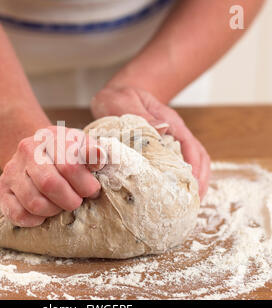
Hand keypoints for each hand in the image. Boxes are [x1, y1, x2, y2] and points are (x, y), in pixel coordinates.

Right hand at [0, 126, 105, 226]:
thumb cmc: (66, 152)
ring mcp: (12, 171)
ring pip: (34, 202)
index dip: (86, 184)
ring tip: (62, 205)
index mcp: (50, 137)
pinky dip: (35, 220)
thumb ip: (94, 152)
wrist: (38, 151)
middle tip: (77, 201)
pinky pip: (18, 214)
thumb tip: (99, 156)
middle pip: (50, 184)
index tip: (92, 190)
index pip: (69, 165)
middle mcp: (27, 151)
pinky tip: (45, 213)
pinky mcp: (3, 190)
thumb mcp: (83, 146)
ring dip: (55, 210)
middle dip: (71, 200)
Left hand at [91, 86, 209, 198]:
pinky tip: (172, 195)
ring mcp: (168, 141)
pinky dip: (178, 181)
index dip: (194, 166)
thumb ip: (141, 115)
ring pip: (191, 163)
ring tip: (188, 204)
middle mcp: (173, 133)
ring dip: (193, 183)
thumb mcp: (125, 102)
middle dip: (199, 180)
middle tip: (192, 203)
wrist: (115, 96)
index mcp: (169, 122)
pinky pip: (174, 166)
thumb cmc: (119, 98)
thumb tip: (163, 130)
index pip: (189, 145)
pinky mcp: (159, 150)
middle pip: (198, 157)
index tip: (192, 186)